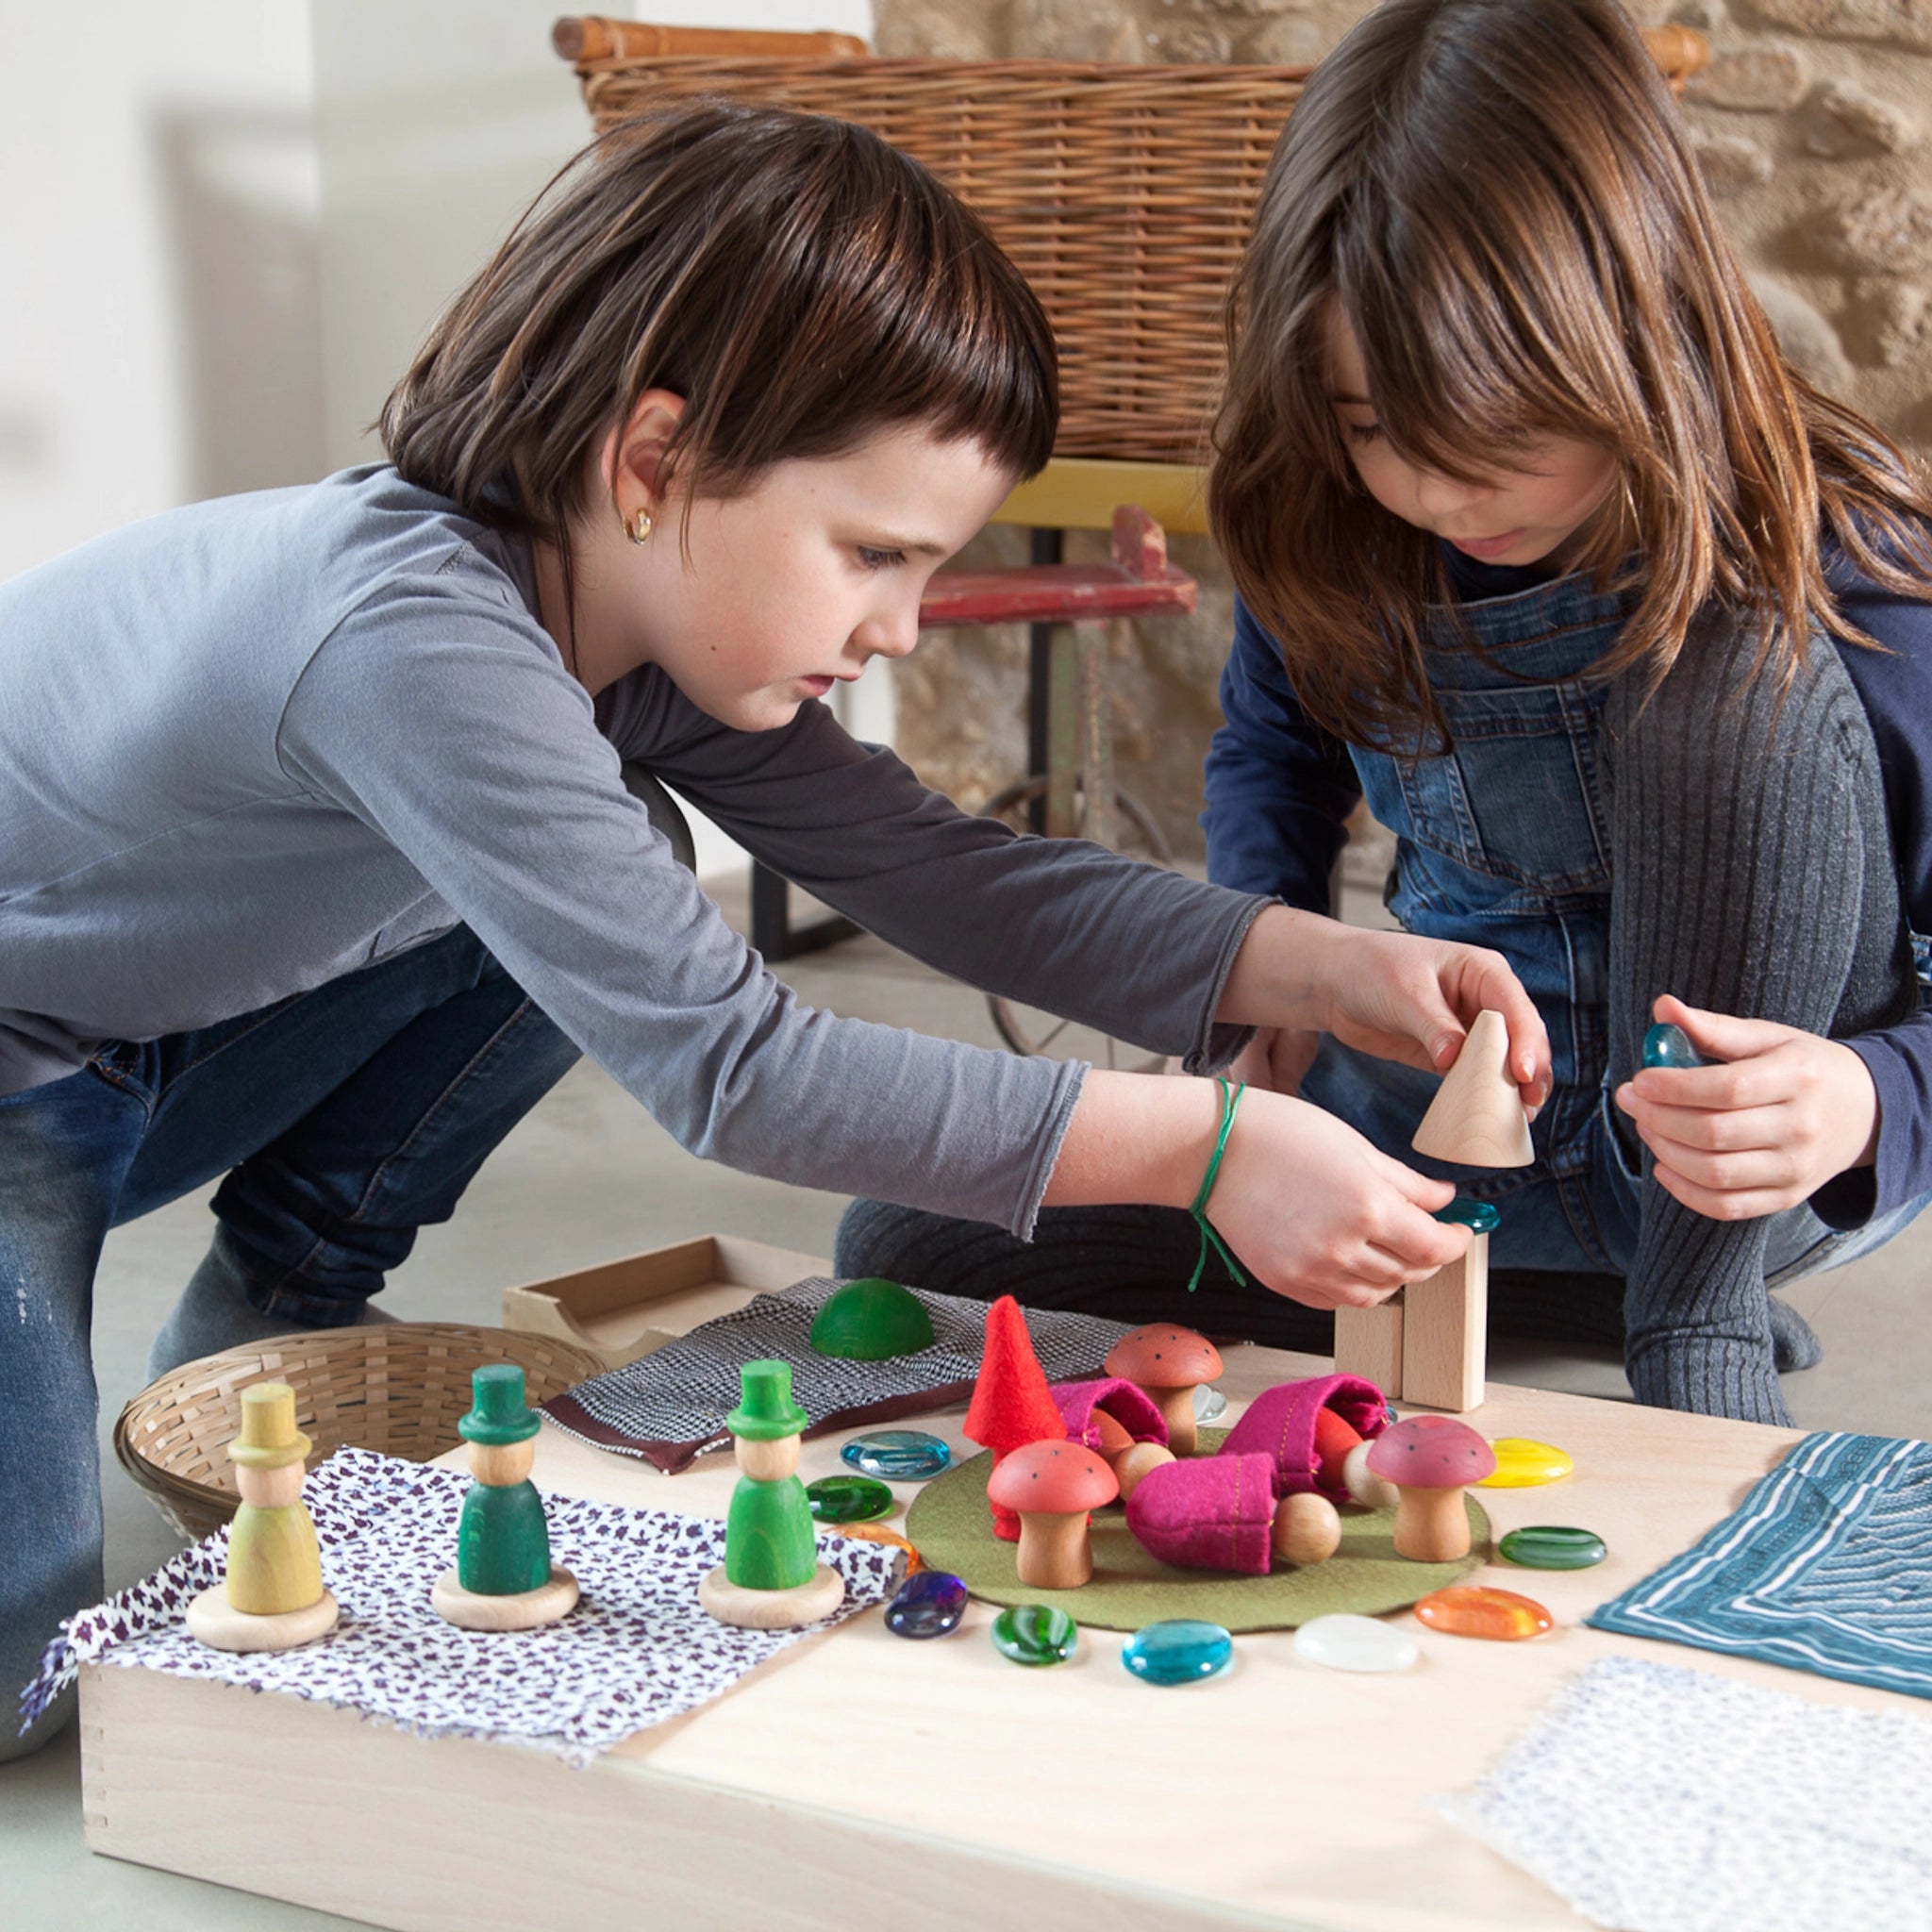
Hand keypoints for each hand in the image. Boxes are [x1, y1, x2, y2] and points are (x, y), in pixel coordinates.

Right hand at [1210, 1086, 1467, 1309]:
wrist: (1213, 1151)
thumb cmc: (1281, 1134)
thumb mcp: (1357, 1147)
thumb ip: (1408, 1182)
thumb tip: (1445, 1200)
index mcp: (1368, 1207)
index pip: (1434, 1247)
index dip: (1456, 1241)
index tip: (1460, 1230)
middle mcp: (1343, 1248)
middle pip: (1410, 1274)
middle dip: (1429, 1257)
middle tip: (1429, 1235)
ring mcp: (1312, 1271)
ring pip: (1376, 1294)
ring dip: (1394, 1275)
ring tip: (1388, 1247)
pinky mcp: (1286, 1282)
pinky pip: (1338, 1300)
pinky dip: (1356, 1286)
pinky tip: (1353, 1259)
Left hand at [1226, 909, 1550, 1114]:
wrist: (1335, 984)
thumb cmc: (1371, 971)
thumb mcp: (1404, 993)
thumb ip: (1433, 1026)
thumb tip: (1455, 1058)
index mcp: (1483, 972)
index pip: (1515, 1008)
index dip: (1526, 1041)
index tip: (1524, 1073)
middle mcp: (1485, 1000)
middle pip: (1521, 1039)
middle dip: (1530, 1072)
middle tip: (1529, 1105)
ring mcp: (1471, 1029)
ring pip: (1505, 1062)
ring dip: (1514, 1090)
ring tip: (1520, 1120)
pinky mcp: (1453, 1055)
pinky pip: (1477, 1079)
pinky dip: (1486, 1098)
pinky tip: (1492, 1121)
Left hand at [1613, 994, 1878, 1219]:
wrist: (1865, 1112)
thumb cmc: (1804, 1068)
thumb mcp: (1768, 1038)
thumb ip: (1713, 1027)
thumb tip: (1662, 1006)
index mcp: (1798, 1078)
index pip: (1727, 1088)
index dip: (1674, 1087)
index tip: (1638, 1080)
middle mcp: (1800, 1127)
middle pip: (1714, 1133)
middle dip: (1658, 1117)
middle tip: (1630, 1099)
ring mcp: (1795, 1168)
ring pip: (1714, 1172)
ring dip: (1665, 1151)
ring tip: (1646, 1126)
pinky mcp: (1787, 1197)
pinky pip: (1726, 1206)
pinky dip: (1685, 1191)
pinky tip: (1663, 1165)